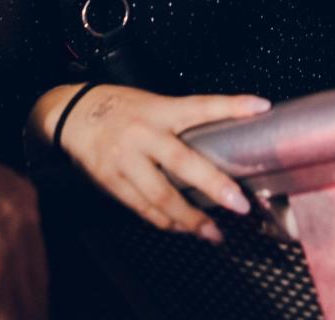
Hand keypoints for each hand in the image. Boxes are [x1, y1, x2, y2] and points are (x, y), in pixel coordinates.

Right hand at [33, 84, 270, 239]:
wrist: (73, 114)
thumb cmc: (123, 107)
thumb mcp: (154, 103)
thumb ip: (182, 121)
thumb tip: (221, 139)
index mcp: (162, 109)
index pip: (202, 105)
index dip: (232, 106)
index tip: (261, 107)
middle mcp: (146, 133)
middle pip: (183, 162)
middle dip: (213, 184)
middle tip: (240, 203)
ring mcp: (127, 159)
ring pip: (162, 196)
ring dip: (191, 218)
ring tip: (215, 232)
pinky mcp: (112, 181)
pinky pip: (143, 208)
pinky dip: (165, 221)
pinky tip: (184, 228)